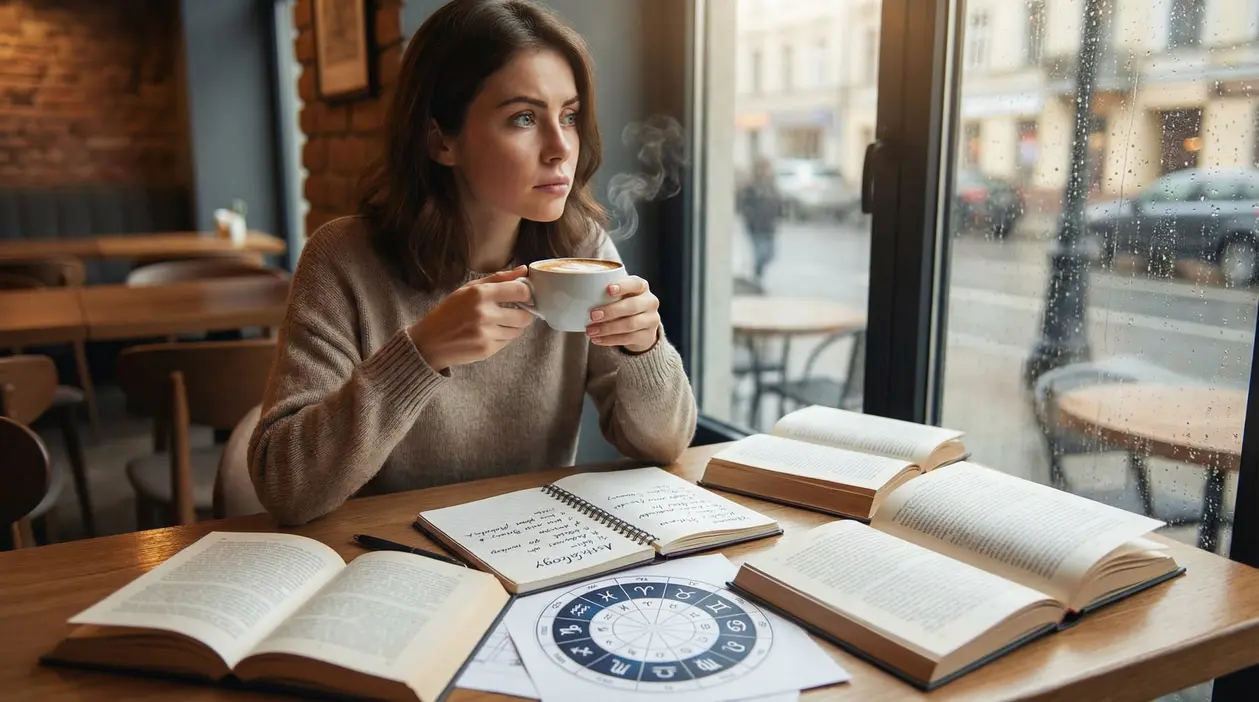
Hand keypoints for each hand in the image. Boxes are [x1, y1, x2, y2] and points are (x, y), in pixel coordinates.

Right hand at [408, 266, 534, 371]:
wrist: (429, 342)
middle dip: (524, 314)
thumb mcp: (468, 289)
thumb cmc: (449, 312)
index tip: (523, 295)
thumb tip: (523, 270)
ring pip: (518, 331)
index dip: (526, 293)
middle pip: (525, 316)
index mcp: (480, 294)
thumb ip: (498, 278)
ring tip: (497, 323)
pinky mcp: (487, 350)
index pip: (521, 291)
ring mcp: (486, 334)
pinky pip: (507, 342)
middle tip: (515, 311)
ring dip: (512, 326)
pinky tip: (488, 334)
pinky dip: (502, 337)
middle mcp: (484, 314)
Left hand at [587, 276, 660, 353]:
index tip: (608, 290)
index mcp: (642, 286)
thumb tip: (574, 289)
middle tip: (593, 315)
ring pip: (630, 324)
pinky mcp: (647, 336)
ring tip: (591, 331)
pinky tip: (597, 339)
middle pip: (632, 306)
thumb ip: (605, 290)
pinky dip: (610, 340)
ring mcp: (651, 319)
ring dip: (608, 328)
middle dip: (611, 311)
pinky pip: (628, 338)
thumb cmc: (623, 303)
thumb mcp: (619, 294)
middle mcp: (650, 301)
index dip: (623, 286)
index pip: (635, 283)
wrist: (641, 325)